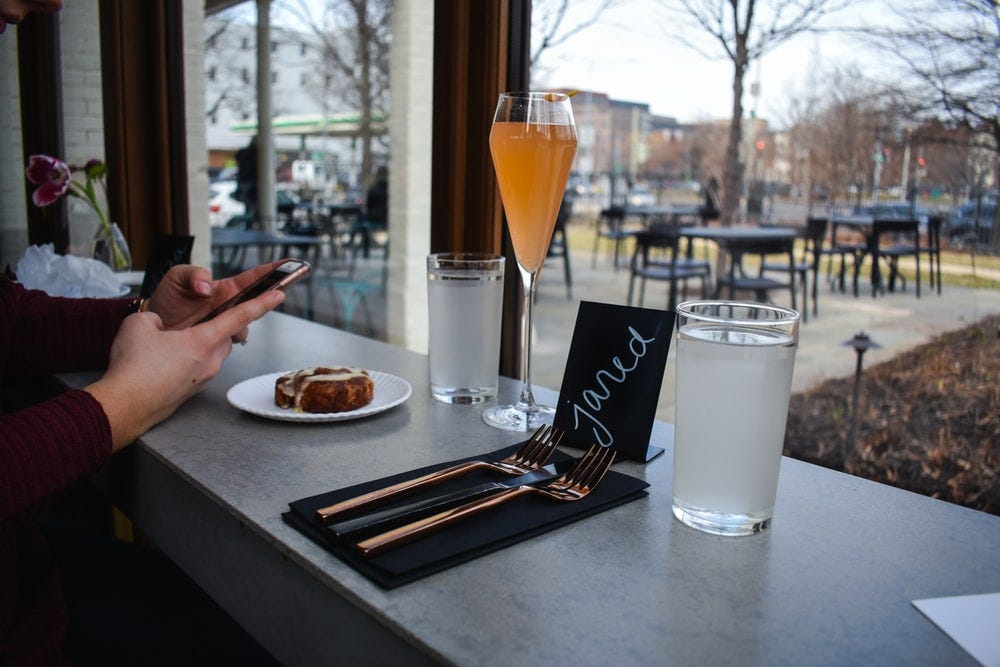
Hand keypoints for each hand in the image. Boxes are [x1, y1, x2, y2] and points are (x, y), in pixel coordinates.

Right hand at [84, 287, 285, 450]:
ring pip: (210, 354)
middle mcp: (210, 361)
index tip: (280, 296)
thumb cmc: (133, 366)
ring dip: (198, 345)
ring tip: (167, 343)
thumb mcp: (139, 324)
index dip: (261, 304)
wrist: (124, 406)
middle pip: (223, 337)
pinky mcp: (190, 392)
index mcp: (204, 341)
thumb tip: (159, 327)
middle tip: (194, 321)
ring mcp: (202, 380)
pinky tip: (159, 363)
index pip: (239, 317)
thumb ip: (156, 319)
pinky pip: (195, 369)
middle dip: (215, 326)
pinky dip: (185, 361)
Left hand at [144, 261, 284, 331]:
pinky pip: (229, 344)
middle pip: (255, 305)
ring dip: (238, 327)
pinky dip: (224, 341)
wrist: (150, 328)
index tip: (289, 265)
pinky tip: (210, 338)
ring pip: (244, 328)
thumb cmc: (165, 300)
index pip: (251, 279)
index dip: (271, 272)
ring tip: (218, 324)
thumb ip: (193, 275)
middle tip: (276, 295)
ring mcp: (223, 326)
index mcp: (223, 290)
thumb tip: (208, 286)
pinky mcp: (215, 344)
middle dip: (267, 300)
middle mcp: (227, 308)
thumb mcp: (176, 278)